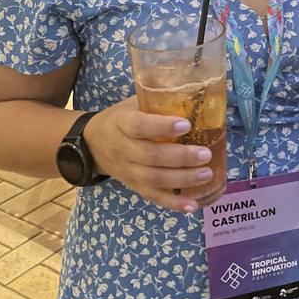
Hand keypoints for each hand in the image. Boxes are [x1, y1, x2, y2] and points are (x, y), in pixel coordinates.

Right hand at [83, 97, 216, 213]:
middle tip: (205, 154)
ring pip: (154, 179)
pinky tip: (192, 205)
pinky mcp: (133, 186)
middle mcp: (123, 149)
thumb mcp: (133, 103)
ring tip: (206, 174)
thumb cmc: (121, 118)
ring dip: (182, 179)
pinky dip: (173, 203)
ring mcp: (128, 171)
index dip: (162, 127)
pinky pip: (153, 196)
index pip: (139, 126)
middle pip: (150, 156)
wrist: (92, 144)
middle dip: (180, 157)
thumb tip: (196, 92)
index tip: (186, 125)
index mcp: (122, 123)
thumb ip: (157, 100)